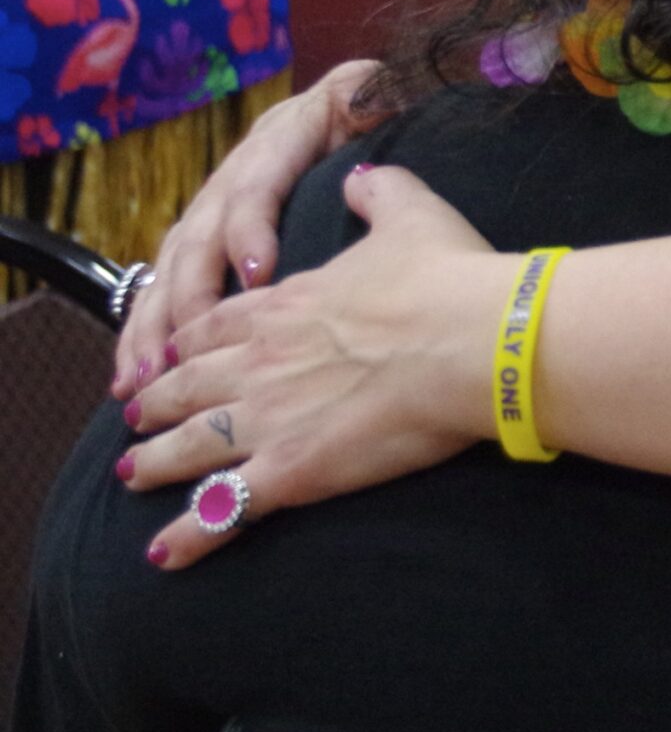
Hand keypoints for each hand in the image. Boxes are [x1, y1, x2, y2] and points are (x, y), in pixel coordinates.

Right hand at [115, 59, 385, 397]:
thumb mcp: (370, 91)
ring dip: (153, 327)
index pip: (254, 187)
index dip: (249, 229)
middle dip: (188, 297)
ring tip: (143, 379)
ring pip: (169, 270)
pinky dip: (145, 332)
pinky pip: (163, 287)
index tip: (258, 276)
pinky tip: (133, 376)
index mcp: (276, 141)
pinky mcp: (202, 241)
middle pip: (198, 238)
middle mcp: (231, 178)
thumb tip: (373, 98)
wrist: (347, 96)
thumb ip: (368, 96)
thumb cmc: (366, 105)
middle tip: (185, 353)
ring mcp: (210, 210)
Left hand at [122, 165, 512, 568]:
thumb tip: (359, 176)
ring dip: (155, 462)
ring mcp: (270, 418)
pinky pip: (225, 509)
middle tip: (134, 417)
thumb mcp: (413, 212)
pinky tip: (162, 554)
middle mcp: (261, 361)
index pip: (214, 326)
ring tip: (133, 474)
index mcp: (285, 305)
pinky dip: (189, 534)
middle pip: (187, 386)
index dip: (187, 341)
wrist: (477, 338)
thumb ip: (378, 191)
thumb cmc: (450, 277)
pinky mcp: (293, 470)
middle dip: (155, 402)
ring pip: (190, 446)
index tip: (171, 353)